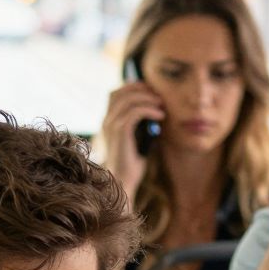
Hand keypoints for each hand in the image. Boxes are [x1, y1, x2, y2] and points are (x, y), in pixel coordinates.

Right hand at [96, 81, 165, 196]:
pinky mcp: (120, 132)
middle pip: (120, 92)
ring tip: (162, 104)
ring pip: (128, 100)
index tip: (150, 90)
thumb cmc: (131, 164)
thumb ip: (139, 125)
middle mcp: (106, 121)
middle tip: (158, 95)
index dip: (131, 87)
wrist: (122, 182)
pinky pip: (135, 112)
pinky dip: (149, 110)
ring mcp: (111, 126)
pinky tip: (161, 115)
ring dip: (147, 98)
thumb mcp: (136, 140)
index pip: (115, 94)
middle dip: (140, 89)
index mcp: (108, 122)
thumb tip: (155, 111)